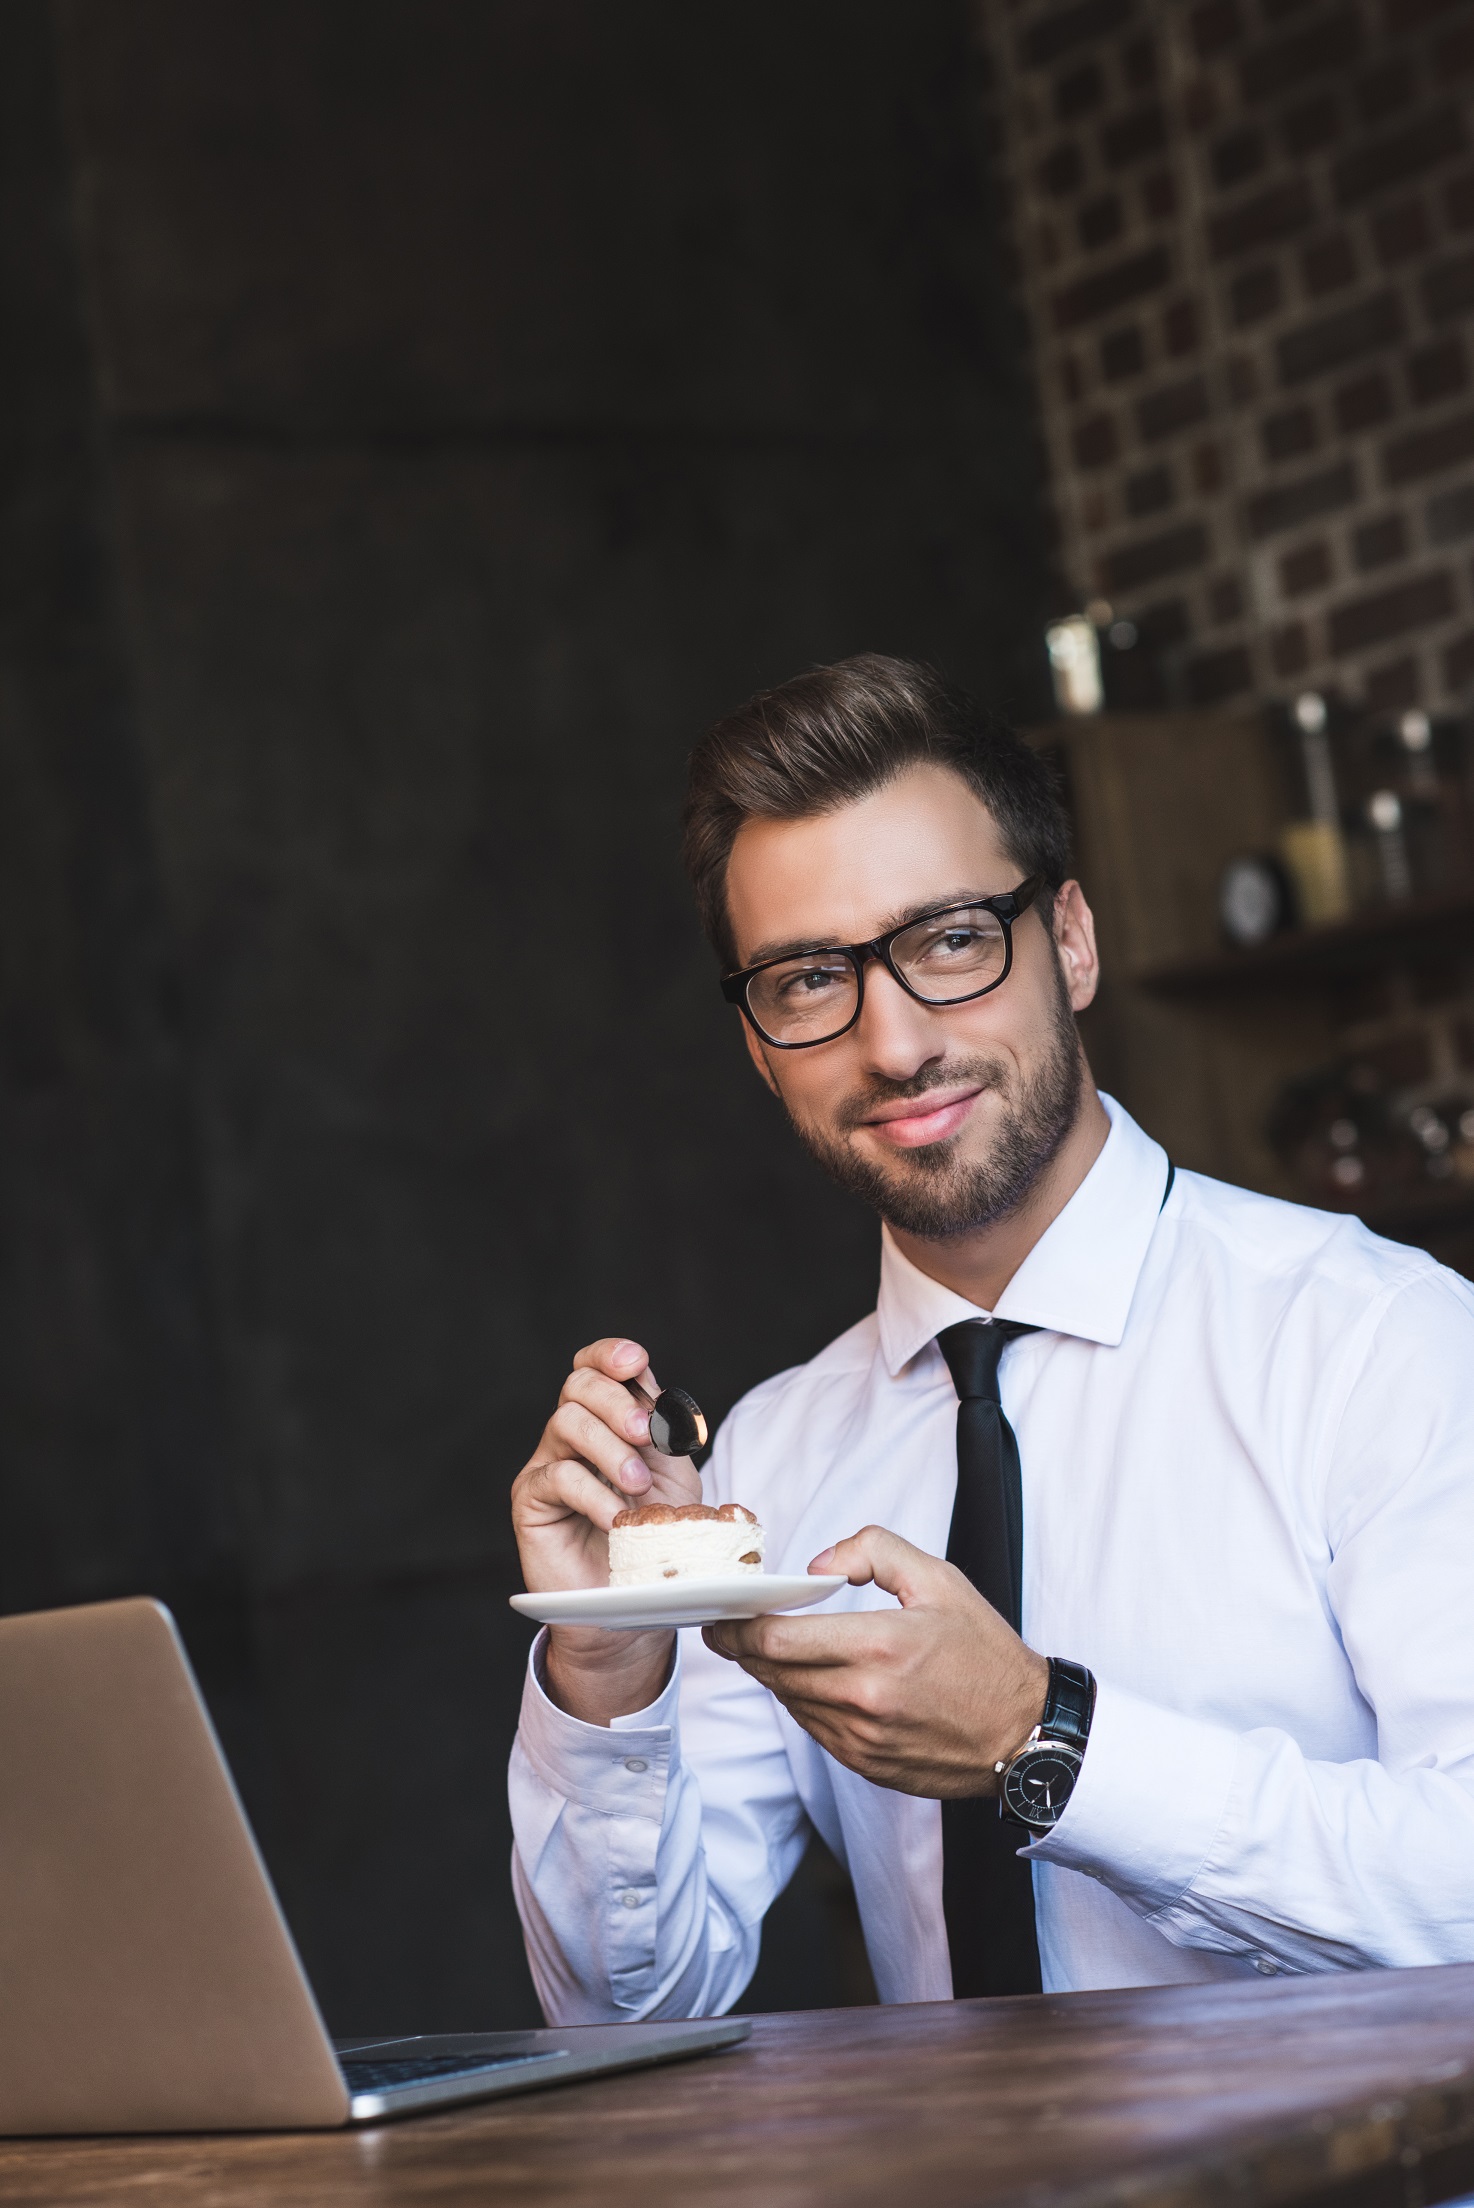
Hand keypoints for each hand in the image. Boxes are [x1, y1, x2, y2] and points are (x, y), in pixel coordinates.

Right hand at [511, 1337, 702, 1724]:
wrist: (630, 1602)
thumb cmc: (654, 1539)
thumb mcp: (675, 1481)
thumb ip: (667, 1436)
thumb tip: (660, 1397)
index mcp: (607, 1419)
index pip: (596, 1367)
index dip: (610, 1354)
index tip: (636, 1361)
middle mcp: (572, 1434)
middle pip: (579, 1384)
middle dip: (617, 1401)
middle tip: (648, 1434)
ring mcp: (547, 1463)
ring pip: (566, 1422)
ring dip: (610, 1449)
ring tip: (639, 1486)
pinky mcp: (530, 1500)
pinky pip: (558, 1476)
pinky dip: (595, 1493)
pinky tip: (616, 1517)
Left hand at [702, 1526, 1047, 1797]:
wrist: (1024, 1732)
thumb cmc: (985, 1654)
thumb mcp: (939, 1580)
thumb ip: (874, 1551)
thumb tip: (818, 1564)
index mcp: (879, 1646)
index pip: (778, 1639)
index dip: (739, 1626)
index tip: (724, 1614)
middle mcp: (864, 1698)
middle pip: (772, 1671)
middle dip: (743, 1647)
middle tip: (729, 1627)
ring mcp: (862, 1738)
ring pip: (788, 1700)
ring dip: (772, 1673)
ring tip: (769, 1647)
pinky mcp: (865, 1763)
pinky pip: (813, 1727)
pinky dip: (803, 1700)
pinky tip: (812, 1679)